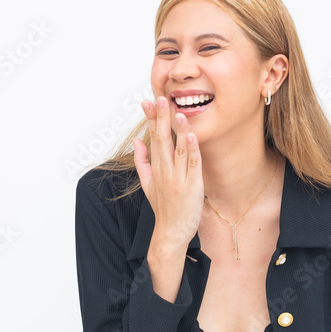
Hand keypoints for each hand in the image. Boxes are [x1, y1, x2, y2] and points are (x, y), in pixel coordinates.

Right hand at [132, 96, 203, 255]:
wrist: (171, 232)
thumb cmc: (163, 207)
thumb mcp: (147, 183)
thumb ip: (141, 161)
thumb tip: (137, 140)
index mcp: (156, 168)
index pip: (152, 138)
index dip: (151, 119)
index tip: (149, 101)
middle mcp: (165, 171)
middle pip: (162, 140)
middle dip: (162, 119)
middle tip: (161, 99)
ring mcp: (178, 178)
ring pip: (179, 150)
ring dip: (178, 131)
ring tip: (178, 113)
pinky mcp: (192, 186)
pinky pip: (193, 165)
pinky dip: (193, 150)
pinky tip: (192, 136)